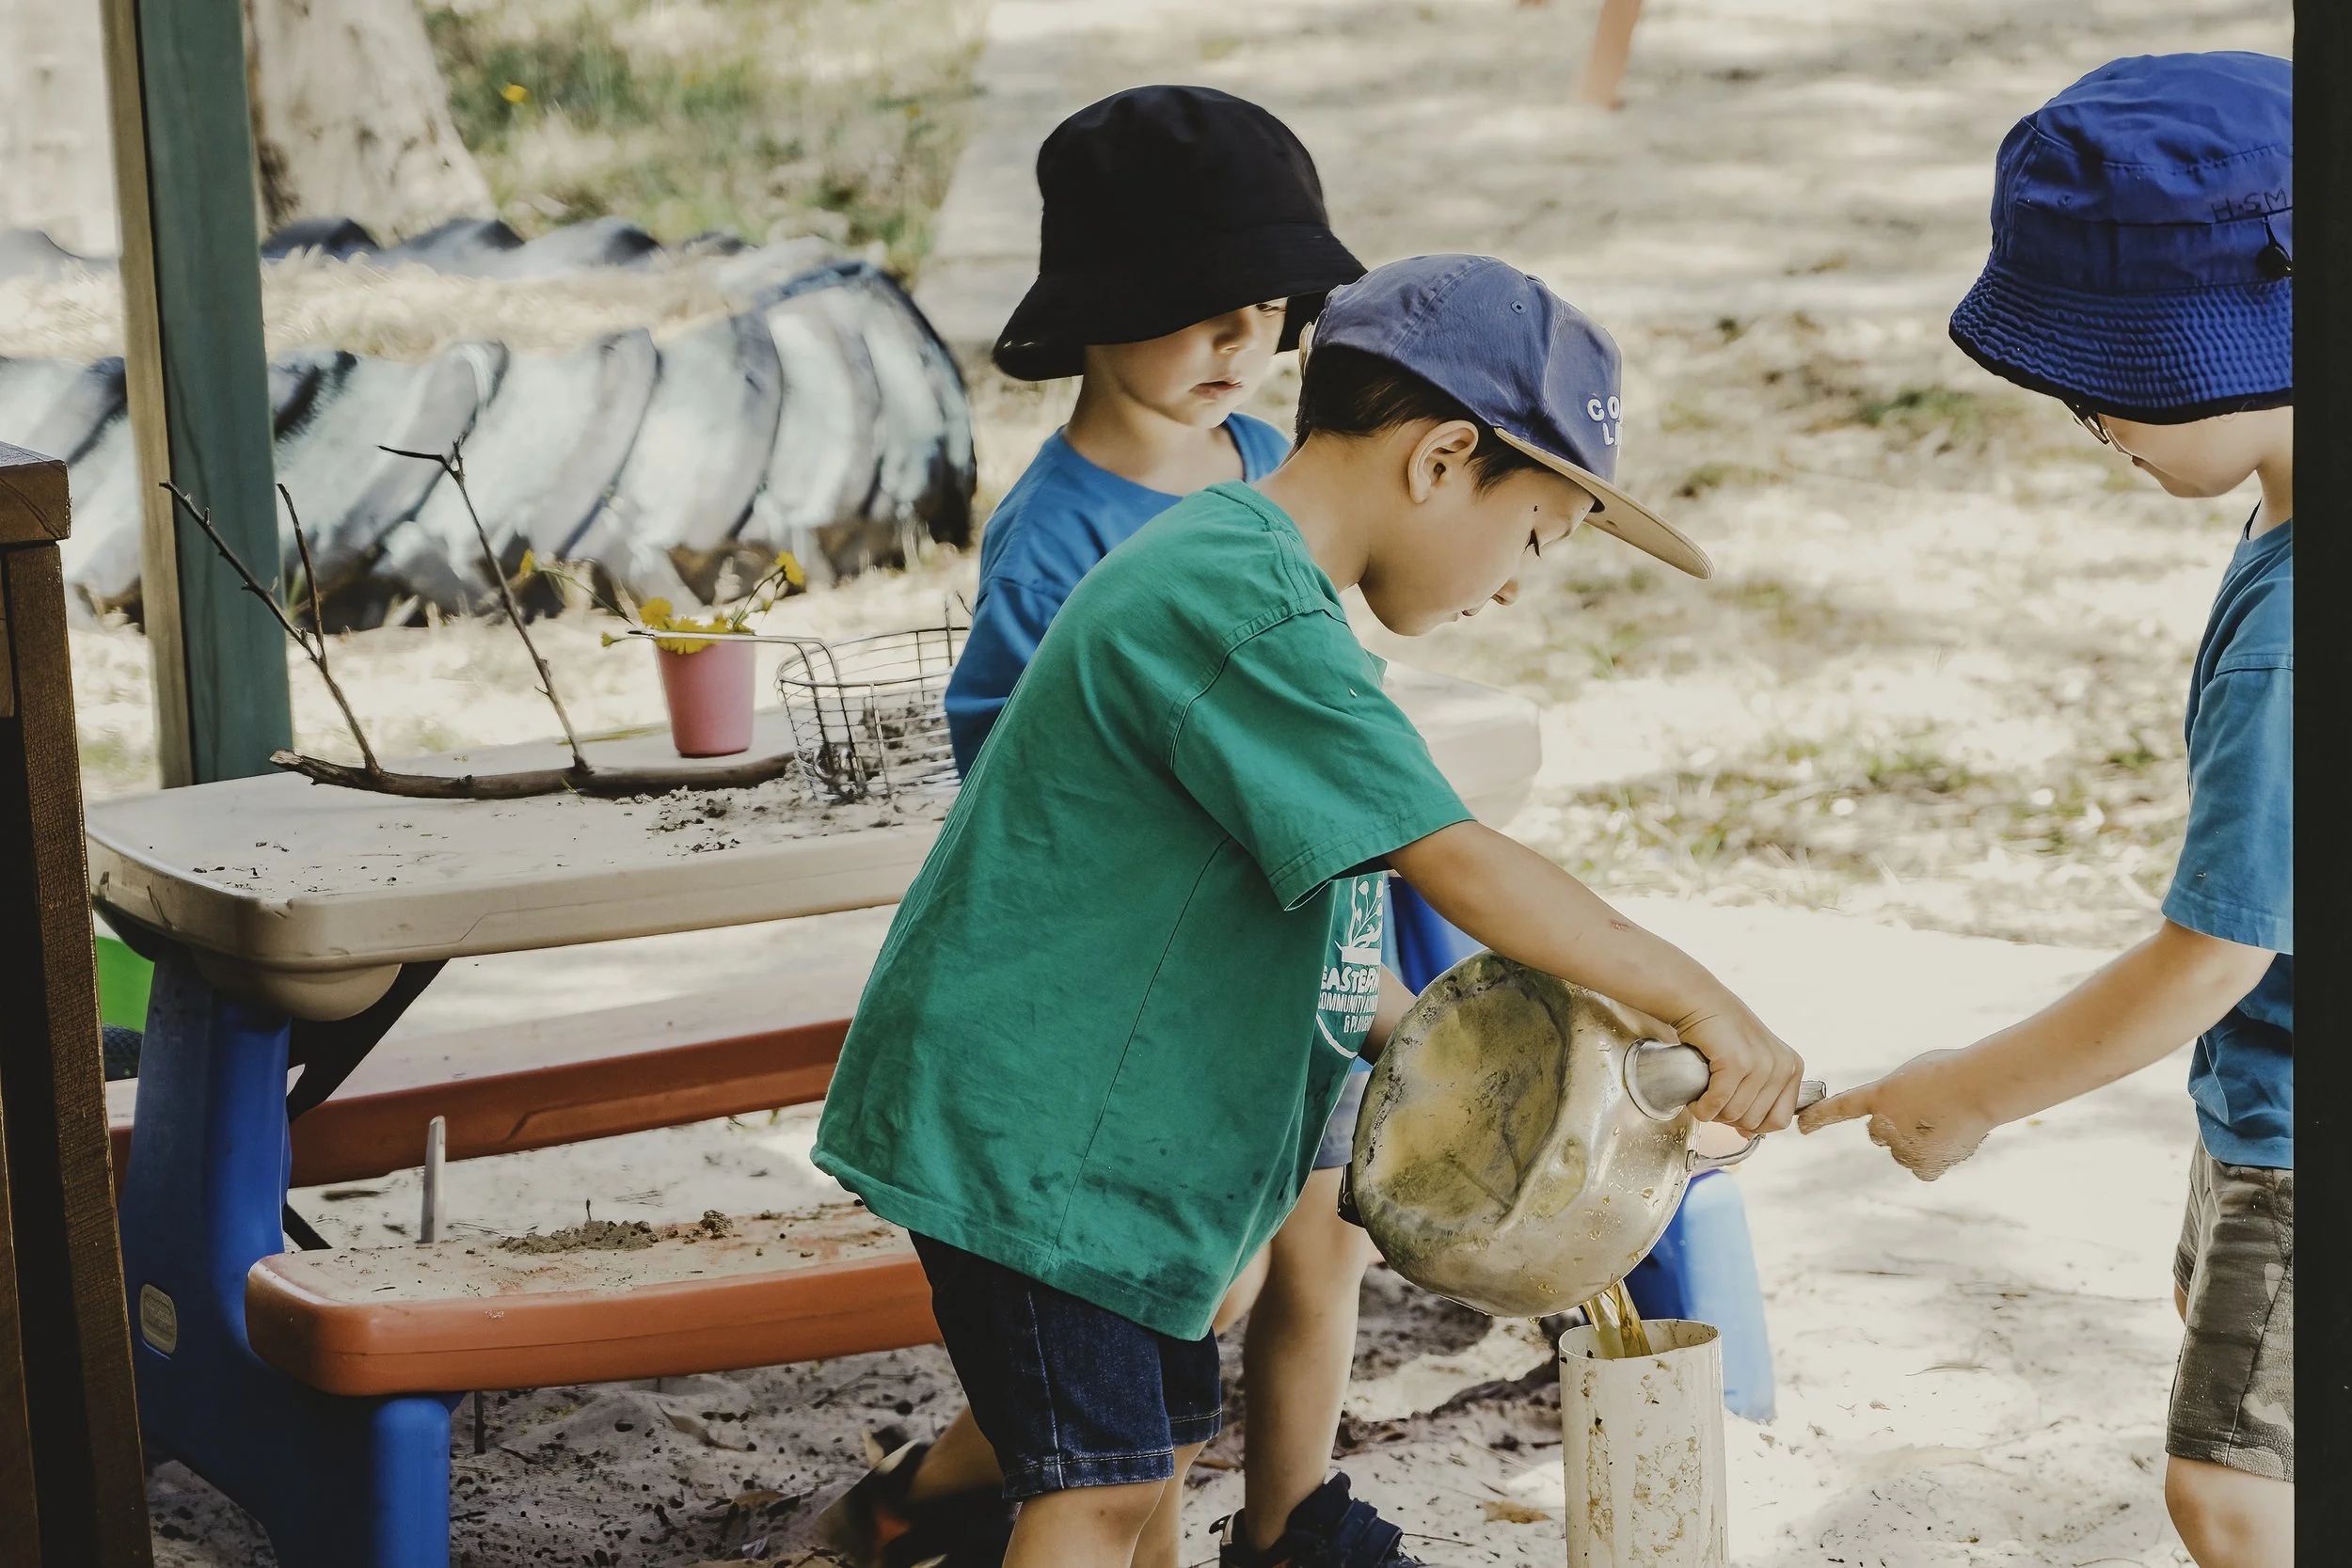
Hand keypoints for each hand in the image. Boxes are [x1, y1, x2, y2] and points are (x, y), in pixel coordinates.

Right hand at [1674, 1003, 1804, 1135]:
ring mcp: (1761, 1064)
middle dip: (1728, 1117)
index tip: (1733, 1110)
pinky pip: (1717, 1104)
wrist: (1699, 1001)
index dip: (1752, 1124)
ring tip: (1703, 1094)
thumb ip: (1760, 1095)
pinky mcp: (1737, 1063)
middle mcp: (1783, 1066)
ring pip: (1734, 1115)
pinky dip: (1701, 1107)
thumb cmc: (1722, 1032)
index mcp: (1792, 1067)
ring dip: (1712, 1112)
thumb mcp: (1754, 1061)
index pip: (1779, 1120)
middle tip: (1712, 1098)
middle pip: (1754, 1122)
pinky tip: (1695, 1097)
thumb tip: (1749, 1134)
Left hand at [1797, 1049, 1990, 1179]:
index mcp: (1879, 1096)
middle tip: (1925, 1111)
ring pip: (1905, 1150)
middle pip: (1880, 1133)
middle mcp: (1884, 1125)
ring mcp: (1903, 1148)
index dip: (1819, 1118)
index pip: (1840, 1109)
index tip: (1802, 1126)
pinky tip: (1951, 1140)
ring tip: (1946, 1121)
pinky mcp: (1925, 1166)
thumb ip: (1898, 1095)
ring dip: (1919, 1141)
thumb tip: (1903, 1115)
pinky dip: (1935, 1158)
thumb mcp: (1913, 1075)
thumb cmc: (1951, 1071)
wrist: (1978, 1087)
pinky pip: (1924, 1167)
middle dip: (1896, 1127)